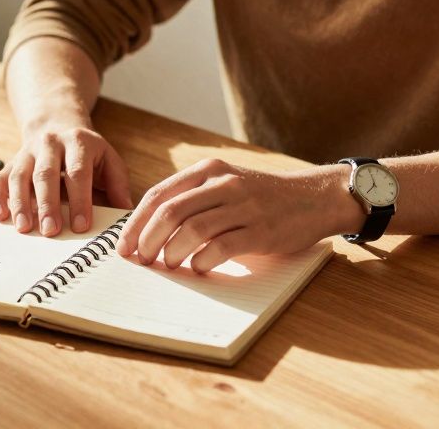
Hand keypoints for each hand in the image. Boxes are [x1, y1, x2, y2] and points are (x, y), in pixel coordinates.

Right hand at [0, 117, 132, 235]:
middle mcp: (50, 143)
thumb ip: (118, 185)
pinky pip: (0, 178)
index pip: (78, 173)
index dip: (80, 200)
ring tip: (24, 228)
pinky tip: (1, 216)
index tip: (81, 226)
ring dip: (20, 204)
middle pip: (46, 174)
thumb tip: (127, 213)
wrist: (56, 124)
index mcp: (78, 142)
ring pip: (20, 176)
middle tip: (50, 231)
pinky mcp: (11, 161)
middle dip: (48, 204)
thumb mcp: (108, 159)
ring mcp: (27, 151)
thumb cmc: (86, 152)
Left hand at [115, 158, 357, 272]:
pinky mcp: (260, 230)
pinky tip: (199, 268)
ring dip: (172, 253)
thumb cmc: (262, 197)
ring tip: (168, 265)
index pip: (158, 195)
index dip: (136, 223)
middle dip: (147, 240)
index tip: (124, 245)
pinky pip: (221, 248)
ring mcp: (242, 206)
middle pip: (169, 212)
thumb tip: (149, 231)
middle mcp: (223, 183)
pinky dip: (202, 262)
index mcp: (208, 170)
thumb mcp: (225, 184)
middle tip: (141, 260)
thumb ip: (193, 199)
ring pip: (192, 230)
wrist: (314, 197)